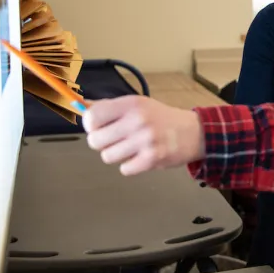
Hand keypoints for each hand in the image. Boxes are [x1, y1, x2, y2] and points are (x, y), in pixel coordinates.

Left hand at [82, 96, 204, 175]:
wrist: (193, 132)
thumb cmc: (161, 118)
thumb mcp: (138, 104)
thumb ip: (109, 107)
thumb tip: (80, 106)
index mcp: (131, 103)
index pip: (92, 117)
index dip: (91, 125)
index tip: (98, 126)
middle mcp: (138, 120)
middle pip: (95, 140)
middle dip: (102, 142)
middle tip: (116, 139)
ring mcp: (145, 141)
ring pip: (107, 156)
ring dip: (116, 154)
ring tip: (130, 147)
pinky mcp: (152, 159)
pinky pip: (124, 169)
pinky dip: (130, 165)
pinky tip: (141, 156)